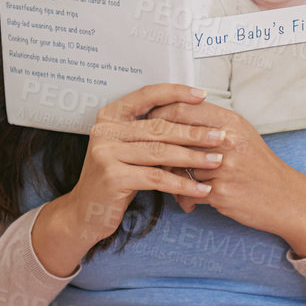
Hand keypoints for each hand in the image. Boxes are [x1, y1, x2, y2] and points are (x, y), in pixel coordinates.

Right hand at [30, 83, 226, 275]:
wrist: (85, 212)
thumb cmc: (114, 179)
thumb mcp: (127, 149)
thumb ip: (148, 132)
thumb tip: (190, 118)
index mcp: (110, 116)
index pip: (146, 95)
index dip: (175, 93)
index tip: (202, 95)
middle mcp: (105, 130)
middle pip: (159, 127)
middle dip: (194, 132)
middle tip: (220, 136)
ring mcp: (106, 153)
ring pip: (160, 152)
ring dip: (193, 158)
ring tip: (216, 160)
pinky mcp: (112, 177)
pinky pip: (156, 178)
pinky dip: (182, 184)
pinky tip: (200, 189)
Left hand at [147, 100, 305, 255]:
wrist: (286, 199)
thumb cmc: (260, 167)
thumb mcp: (241, 135)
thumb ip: (212, 124)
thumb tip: (175, 115)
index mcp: (231, 122)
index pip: (183, 109)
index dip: (159, 115)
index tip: (148, 123)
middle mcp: (227, 141)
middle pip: (175, 137)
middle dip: (158, 148)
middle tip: (149, 155)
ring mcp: (224, 167)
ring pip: (178, 167)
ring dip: (171, 178)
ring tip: (172, 184)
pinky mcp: (221, 192)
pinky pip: (188, 192)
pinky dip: (185, 199)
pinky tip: (187, 202)